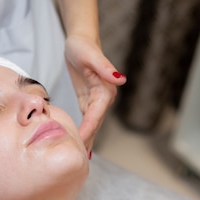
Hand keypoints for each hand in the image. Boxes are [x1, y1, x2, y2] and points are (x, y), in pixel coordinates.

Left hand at [65, 36, 126, 152]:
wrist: (80, 39)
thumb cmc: (83, 45)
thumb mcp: (90, 54)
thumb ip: (105, 67)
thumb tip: (121, 79)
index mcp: (105, 89)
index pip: (95, 114)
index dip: (88, 130)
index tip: (80, 144)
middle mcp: (104, 97)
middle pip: (95, 123)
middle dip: (88, 140)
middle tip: (79, 159)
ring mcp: (97, 99)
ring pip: (92, 124)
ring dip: (87, 139)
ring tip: (81, 158)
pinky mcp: (88, 99)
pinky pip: (87, 119)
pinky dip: (84, 131)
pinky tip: (80, 143)